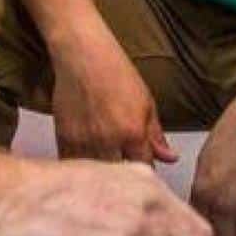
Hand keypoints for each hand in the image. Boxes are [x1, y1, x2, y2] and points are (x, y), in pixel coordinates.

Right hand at [50, 26, 178, 164]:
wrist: (82, 55)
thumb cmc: (117, 72)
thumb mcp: (146, 101)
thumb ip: (156, 135)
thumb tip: (170, 159)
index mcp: (133, 132)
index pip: (144, 168)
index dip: (147, 174)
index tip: (145, 173)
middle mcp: (108, 140)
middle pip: (119, 177)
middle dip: (125, 179)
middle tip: (126, 175)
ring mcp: (84, 141)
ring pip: (95, 175)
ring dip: (102, 177)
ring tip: (106, 171)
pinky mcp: (64, 139)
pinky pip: (74, 165)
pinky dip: (82, 169)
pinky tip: (88, 164)